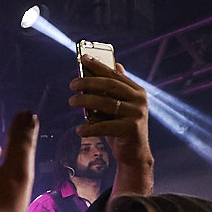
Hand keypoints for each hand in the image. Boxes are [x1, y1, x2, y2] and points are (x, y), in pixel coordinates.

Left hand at [70, 56, 152, 191]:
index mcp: (136, 91)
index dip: (98, 65)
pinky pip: (105, 126)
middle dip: (88, 82)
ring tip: (71, 101)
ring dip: (85, 101)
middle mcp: (139, 100)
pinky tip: (79, 130)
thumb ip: (112, 90)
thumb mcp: (117, 107)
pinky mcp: (131, 129)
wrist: (134, 153)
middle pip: (110, 86)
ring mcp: (137, 114)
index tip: (82, 57)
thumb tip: (112, 65)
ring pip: (106, 103)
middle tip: (72, 84)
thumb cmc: (120, 127)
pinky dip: (89, 127)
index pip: (114, 74)